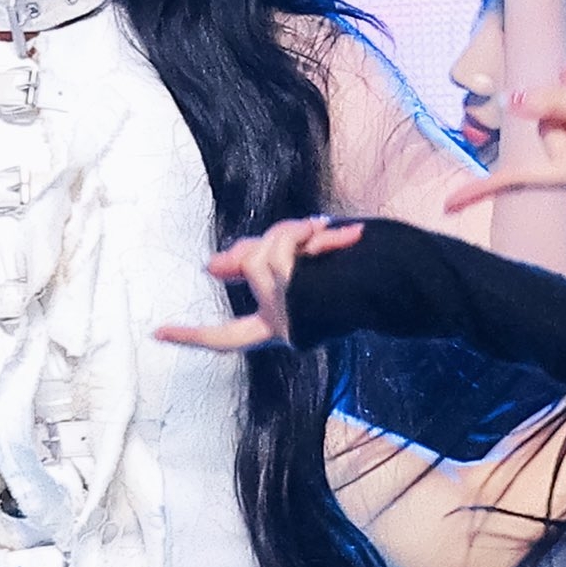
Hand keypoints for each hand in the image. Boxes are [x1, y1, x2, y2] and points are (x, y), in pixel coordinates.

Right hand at [156, 217, 363, 351]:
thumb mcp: (302, 272)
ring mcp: (290, 314)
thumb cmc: (358, 279)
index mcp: (278, 326)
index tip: (157, 335)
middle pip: (250, 266)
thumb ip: (256, 264)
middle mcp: (280, 326)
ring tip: (327, 231)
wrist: (408, 289)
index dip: (192, 336)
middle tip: (313, 228)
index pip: (226, 338)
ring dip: (295, 233)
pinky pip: (281, 254)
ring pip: (264, 255)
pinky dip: (305, 237)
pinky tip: (339, 234)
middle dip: (275, 238)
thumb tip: (213, 266)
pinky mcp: (300, 298)